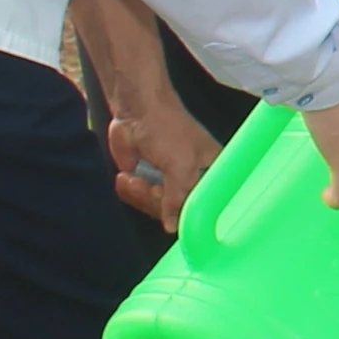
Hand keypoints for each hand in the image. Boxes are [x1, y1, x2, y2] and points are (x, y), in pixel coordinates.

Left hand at [101, 87, 216, 231]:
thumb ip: (179, 199)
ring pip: (156, 209)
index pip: (208, 207)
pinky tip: (127, 177)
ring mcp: (167, 182)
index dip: (195, 216)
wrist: (135, 110)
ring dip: (140, 194)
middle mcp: (192, 181)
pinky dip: (129, 190)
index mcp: (211, 175)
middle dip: (158, 201)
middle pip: (178, 213)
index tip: (181, 217)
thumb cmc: (168, 130)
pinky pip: (138, 201)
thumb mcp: (181, 167)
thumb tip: (174, 229)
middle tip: (152, 185)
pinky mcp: (145, 181)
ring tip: (135, 177)